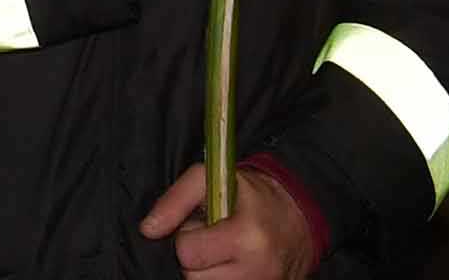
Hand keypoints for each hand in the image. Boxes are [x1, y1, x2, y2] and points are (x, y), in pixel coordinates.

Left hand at [140, 163, 316, 278]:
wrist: (299, 217)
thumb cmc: (251, 196)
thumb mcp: (211, 179)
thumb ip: (174, 200)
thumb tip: (148, 229)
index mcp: (246, 237)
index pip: (188, 254)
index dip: (187, 238)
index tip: (201, 227)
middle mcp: (257, 270)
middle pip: (195, 279)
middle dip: (196, 259)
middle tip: (213, 240)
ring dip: (210, 273)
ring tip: (224, 252)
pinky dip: (222, 279)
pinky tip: (232, 265)